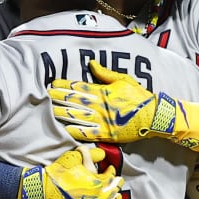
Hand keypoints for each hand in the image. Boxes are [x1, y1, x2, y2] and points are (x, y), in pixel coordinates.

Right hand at [18, 146, 121, 198]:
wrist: (41, 192)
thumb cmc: (56, 175)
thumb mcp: (73, 158)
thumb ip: (90, 154)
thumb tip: (102, 155)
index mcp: (97, 183)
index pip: (110, 177)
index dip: (111, 171)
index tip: (110, 169)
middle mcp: (97, 198)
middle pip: (113, 191)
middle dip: (116, 185)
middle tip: (118, 181)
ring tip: (117, 196)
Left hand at [50, 60, 179, 144]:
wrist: (153, 116)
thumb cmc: (139, 97)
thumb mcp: (123, 79)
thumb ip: (105, 73)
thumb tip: (91, 64)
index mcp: (102, 91)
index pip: (78, 86)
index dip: (63, 85)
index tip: (52, 84)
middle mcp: (99, 105)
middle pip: (73, 100)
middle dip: (58, 98)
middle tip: (45, 95)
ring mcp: (101, 120)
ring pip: (76, 116)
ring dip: (62, 113)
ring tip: (49, 110)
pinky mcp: (106, 134)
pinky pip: (87, 133)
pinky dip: (75, 131)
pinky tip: (63, 129)